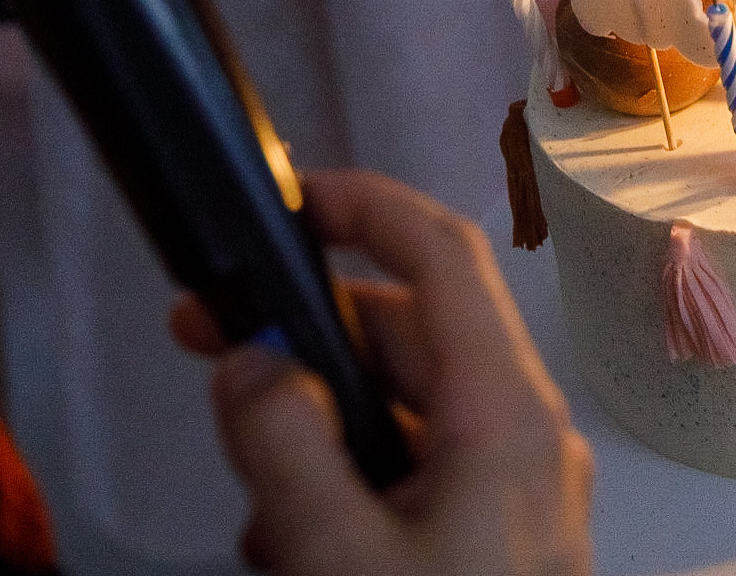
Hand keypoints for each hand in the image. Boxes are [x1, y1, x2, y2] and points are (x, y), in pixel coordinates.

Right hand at [171, 171, 593, 575]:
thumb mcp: (340, 553)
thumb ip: (286, 449)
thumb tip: (252, 363)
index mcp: (508, 414)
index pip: (445, 256)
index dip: (368, 206)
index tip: (291, 195)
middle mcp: (525, 437)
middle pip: (408, 337)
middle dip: (308, 343)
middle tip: (209, 354)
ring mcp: (516, 491)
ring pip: (401, 414)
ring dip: (318, 437)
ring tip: (260, 514)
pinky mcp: (497, 539)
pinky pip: (416, 476)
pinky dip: (349, 489)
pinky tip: (295, 546)